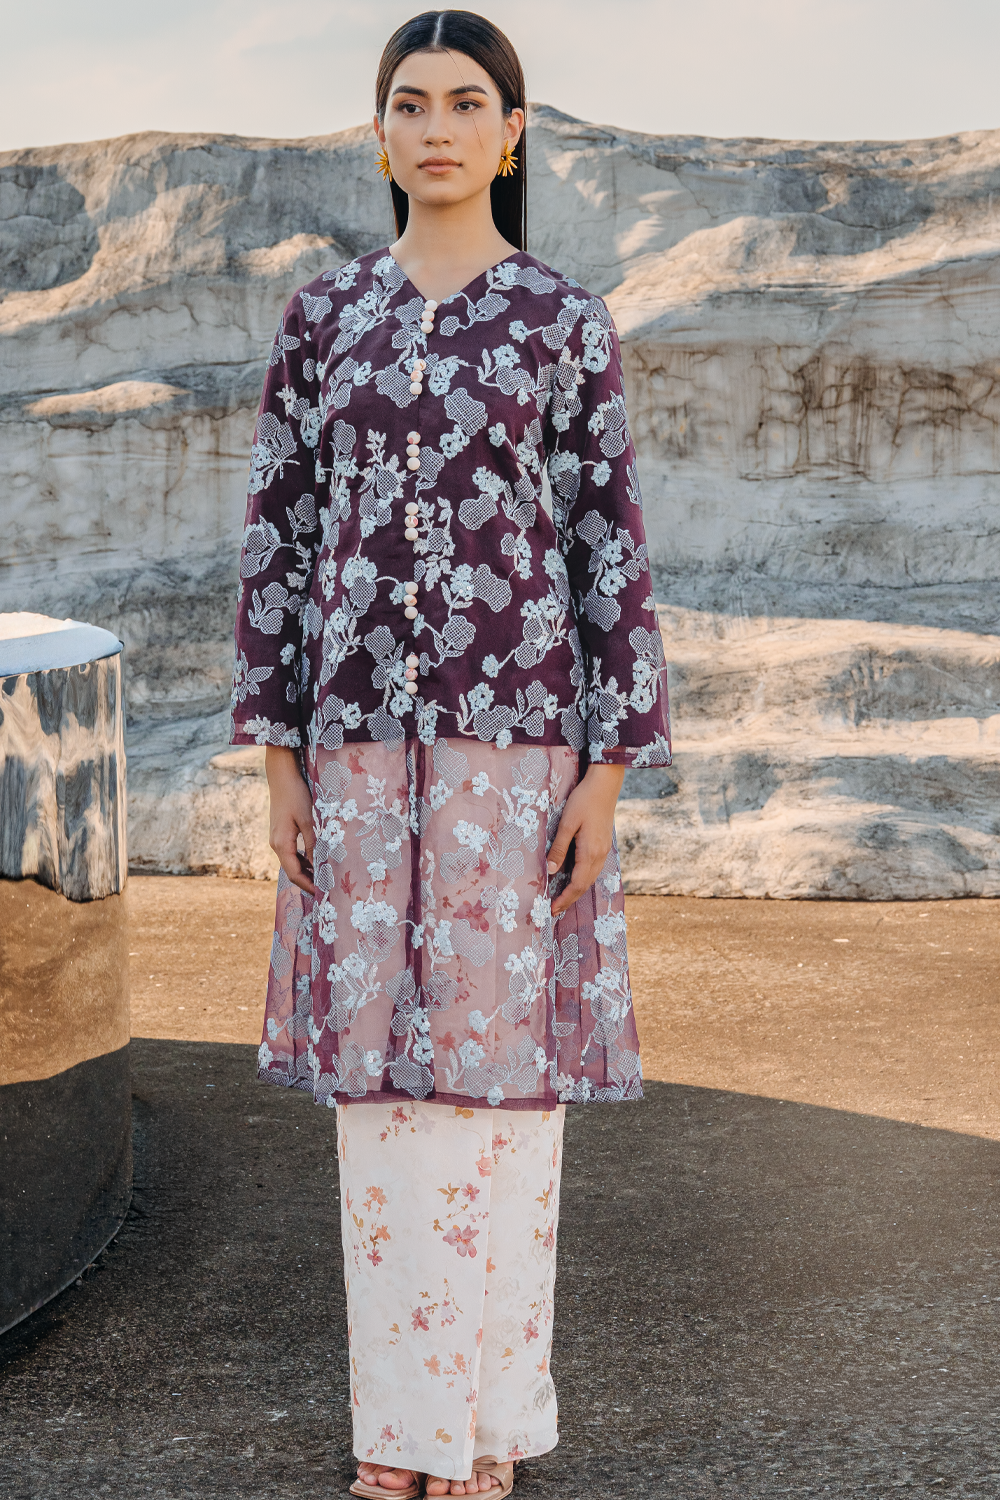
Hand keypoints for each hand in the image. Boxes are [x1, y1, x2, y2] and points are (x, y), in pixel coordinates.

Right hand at [265, 746, 316, 894]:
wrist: (281, 776)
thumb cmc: (296, 795)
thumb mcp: (308, 820)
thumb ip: (313, 843)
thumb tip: (318, 864)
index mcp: (281, 844)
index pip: (294, 874)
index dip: (307, 885)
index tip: (322, 893)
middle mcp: (276, 844)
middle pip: (291, 870)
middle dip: (307, 881)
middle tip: (325, 889)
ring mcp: (276, 838)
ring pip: (291, 862)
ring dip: (306, 871)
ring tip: (323, 878)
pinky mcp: (280, 832)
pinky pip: (291, 852)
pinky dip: (302, 860)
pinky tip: (315, 860)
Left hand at [546, 763, 624, 916]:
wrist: (605, 785)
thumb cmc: (584, 800)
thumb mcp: (567, 824)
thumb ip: (559, 848)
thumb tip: (549, 871)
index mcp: (590, 852)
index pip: (576, 884)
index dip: (564, 899)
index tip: (551, 909)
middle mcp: (600, 855)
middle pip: (584, 886)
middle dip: (570, 899)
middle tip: (554, 910)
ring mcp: (604, 850)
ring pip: (590, 878)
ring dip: (577, 891)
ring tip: (562, 899)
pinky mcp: (604, 845)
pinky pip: (593, 869)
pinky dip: (583, 880)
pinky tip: (574, 879)